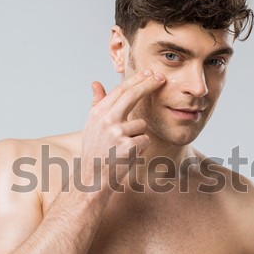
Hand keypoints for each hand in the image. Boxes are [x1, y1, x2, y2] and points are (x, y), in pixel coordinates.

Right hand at [80, 69, 165, 189]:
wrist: (92, 180)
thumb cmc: (95, 152)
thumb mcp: (91, 127)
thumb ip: (96, 104)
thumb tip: (96, 83)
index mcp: (98, 113)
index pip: (120, 90)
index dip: (136, 79)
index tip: (148, 72)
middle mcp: (106, 120)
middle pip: (132, 95)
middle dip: (149, 84)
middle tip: (162, 78)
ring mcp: (117, 133)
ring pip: (141, 125)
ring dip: (138, 136)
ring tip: (124, 148)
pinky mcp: (128, 146)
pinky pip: (145, 140)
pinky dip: (140, 148)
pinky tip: (127, 156)